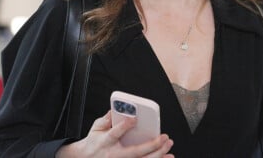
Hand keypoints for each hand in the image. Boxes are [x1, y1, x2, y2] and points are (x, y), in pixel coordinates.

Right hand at [56, 111, 173, 157]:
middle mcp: (114, 155)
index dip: (124, 126)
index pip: (115, 133)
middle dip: (150, 145)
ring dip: (157, 155)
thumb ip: (106, 119)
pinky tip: (166, 156)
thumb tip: (116, 109)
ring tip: (168, 146)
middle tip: (163, 137)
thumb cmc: (94, 142)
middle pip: (134, 152)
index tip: (134, 119)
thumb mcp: (96, 128)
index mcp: (105, 142)